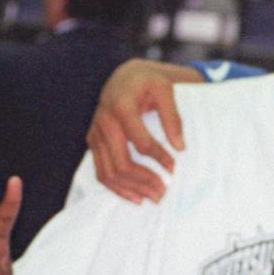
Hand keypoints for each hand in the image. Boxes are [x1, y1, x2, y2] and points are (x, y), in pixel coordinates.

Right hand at [87, 59, 185, 202]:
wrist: (123, 77)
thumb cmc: (147, 82)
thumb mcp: (165, 89)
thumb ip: (173, 117)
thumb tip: (179, 147)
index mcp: (121, 107)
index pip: (140, 143)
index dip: (159, 158)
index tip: (174, 167)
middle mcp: (103, 122)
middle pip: (121, 163)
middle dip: (144, 180)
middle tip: (163, 192)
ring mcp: (95, 134)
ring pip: (109, 173)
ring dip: (132, 189)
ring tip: (154, 197)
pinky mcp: (93, 143)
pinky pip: (101, 173)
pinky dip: (117, 188)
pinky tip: (136, 197)